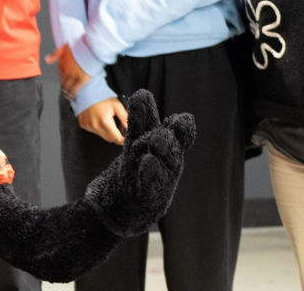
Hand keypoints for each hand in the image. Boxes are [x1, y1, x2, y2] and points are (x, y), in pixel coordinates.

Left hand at [45, 43, 90, 100]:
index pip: (59, 74)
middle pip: (62, 82)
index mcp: (62, 64)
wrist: (91, 48)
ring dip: (67, 91)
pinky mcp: (82, 79)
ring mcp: (74, 75)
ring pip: (68, 87)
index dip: (61, 78)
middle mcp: (67, 71)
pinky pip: (76, 89)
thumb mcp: (63, 47)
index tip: (63, 80)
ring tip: (68, 95)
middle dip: (63, 86)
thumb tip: (46, 60)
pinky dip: (73, 94)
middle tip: (65, 90)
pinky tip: (73, 97)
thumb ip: (54, 54)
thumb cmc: (79, 46)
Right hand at [78, 96, 128, 144]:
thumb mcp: (118, 106)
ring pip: (102, 136)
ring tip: (107, 121)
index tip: (126, 138)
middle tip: (118, 128)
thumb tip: (131, 128)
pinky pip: (94, 131)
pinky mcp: (84, 125)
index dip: (124, 140)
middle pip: (110, 139)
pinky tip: (99, 120)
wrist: (87, 92)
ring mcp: (88, 126)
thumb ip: (125, 119)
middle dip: (116, 136)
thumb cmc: (102, 98)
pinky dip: (99, 128)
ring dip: (107, 132)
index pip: (117, 139)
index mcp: (104, 122)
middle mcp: (95, 126)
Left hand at [84, 89, 195, 236]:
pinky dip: (151, 174)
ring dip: (161, 151)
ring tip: (155, 139)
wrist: (120, 209)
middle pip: (172, 149)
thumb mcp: (137, 144)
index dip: (181, 128)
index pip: (177, 137)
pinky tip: (148, 162)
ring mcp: (158, 183)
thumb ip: (141, 120)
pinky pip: (151, 185)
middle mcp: (165, 166)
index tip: (183, 118)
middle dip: (169, 137)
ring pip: (165, 166)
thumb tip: (143, 93)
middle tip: (166, 125)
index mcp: (165, 151)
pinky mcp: (147, 198)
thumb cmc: (134, 172)